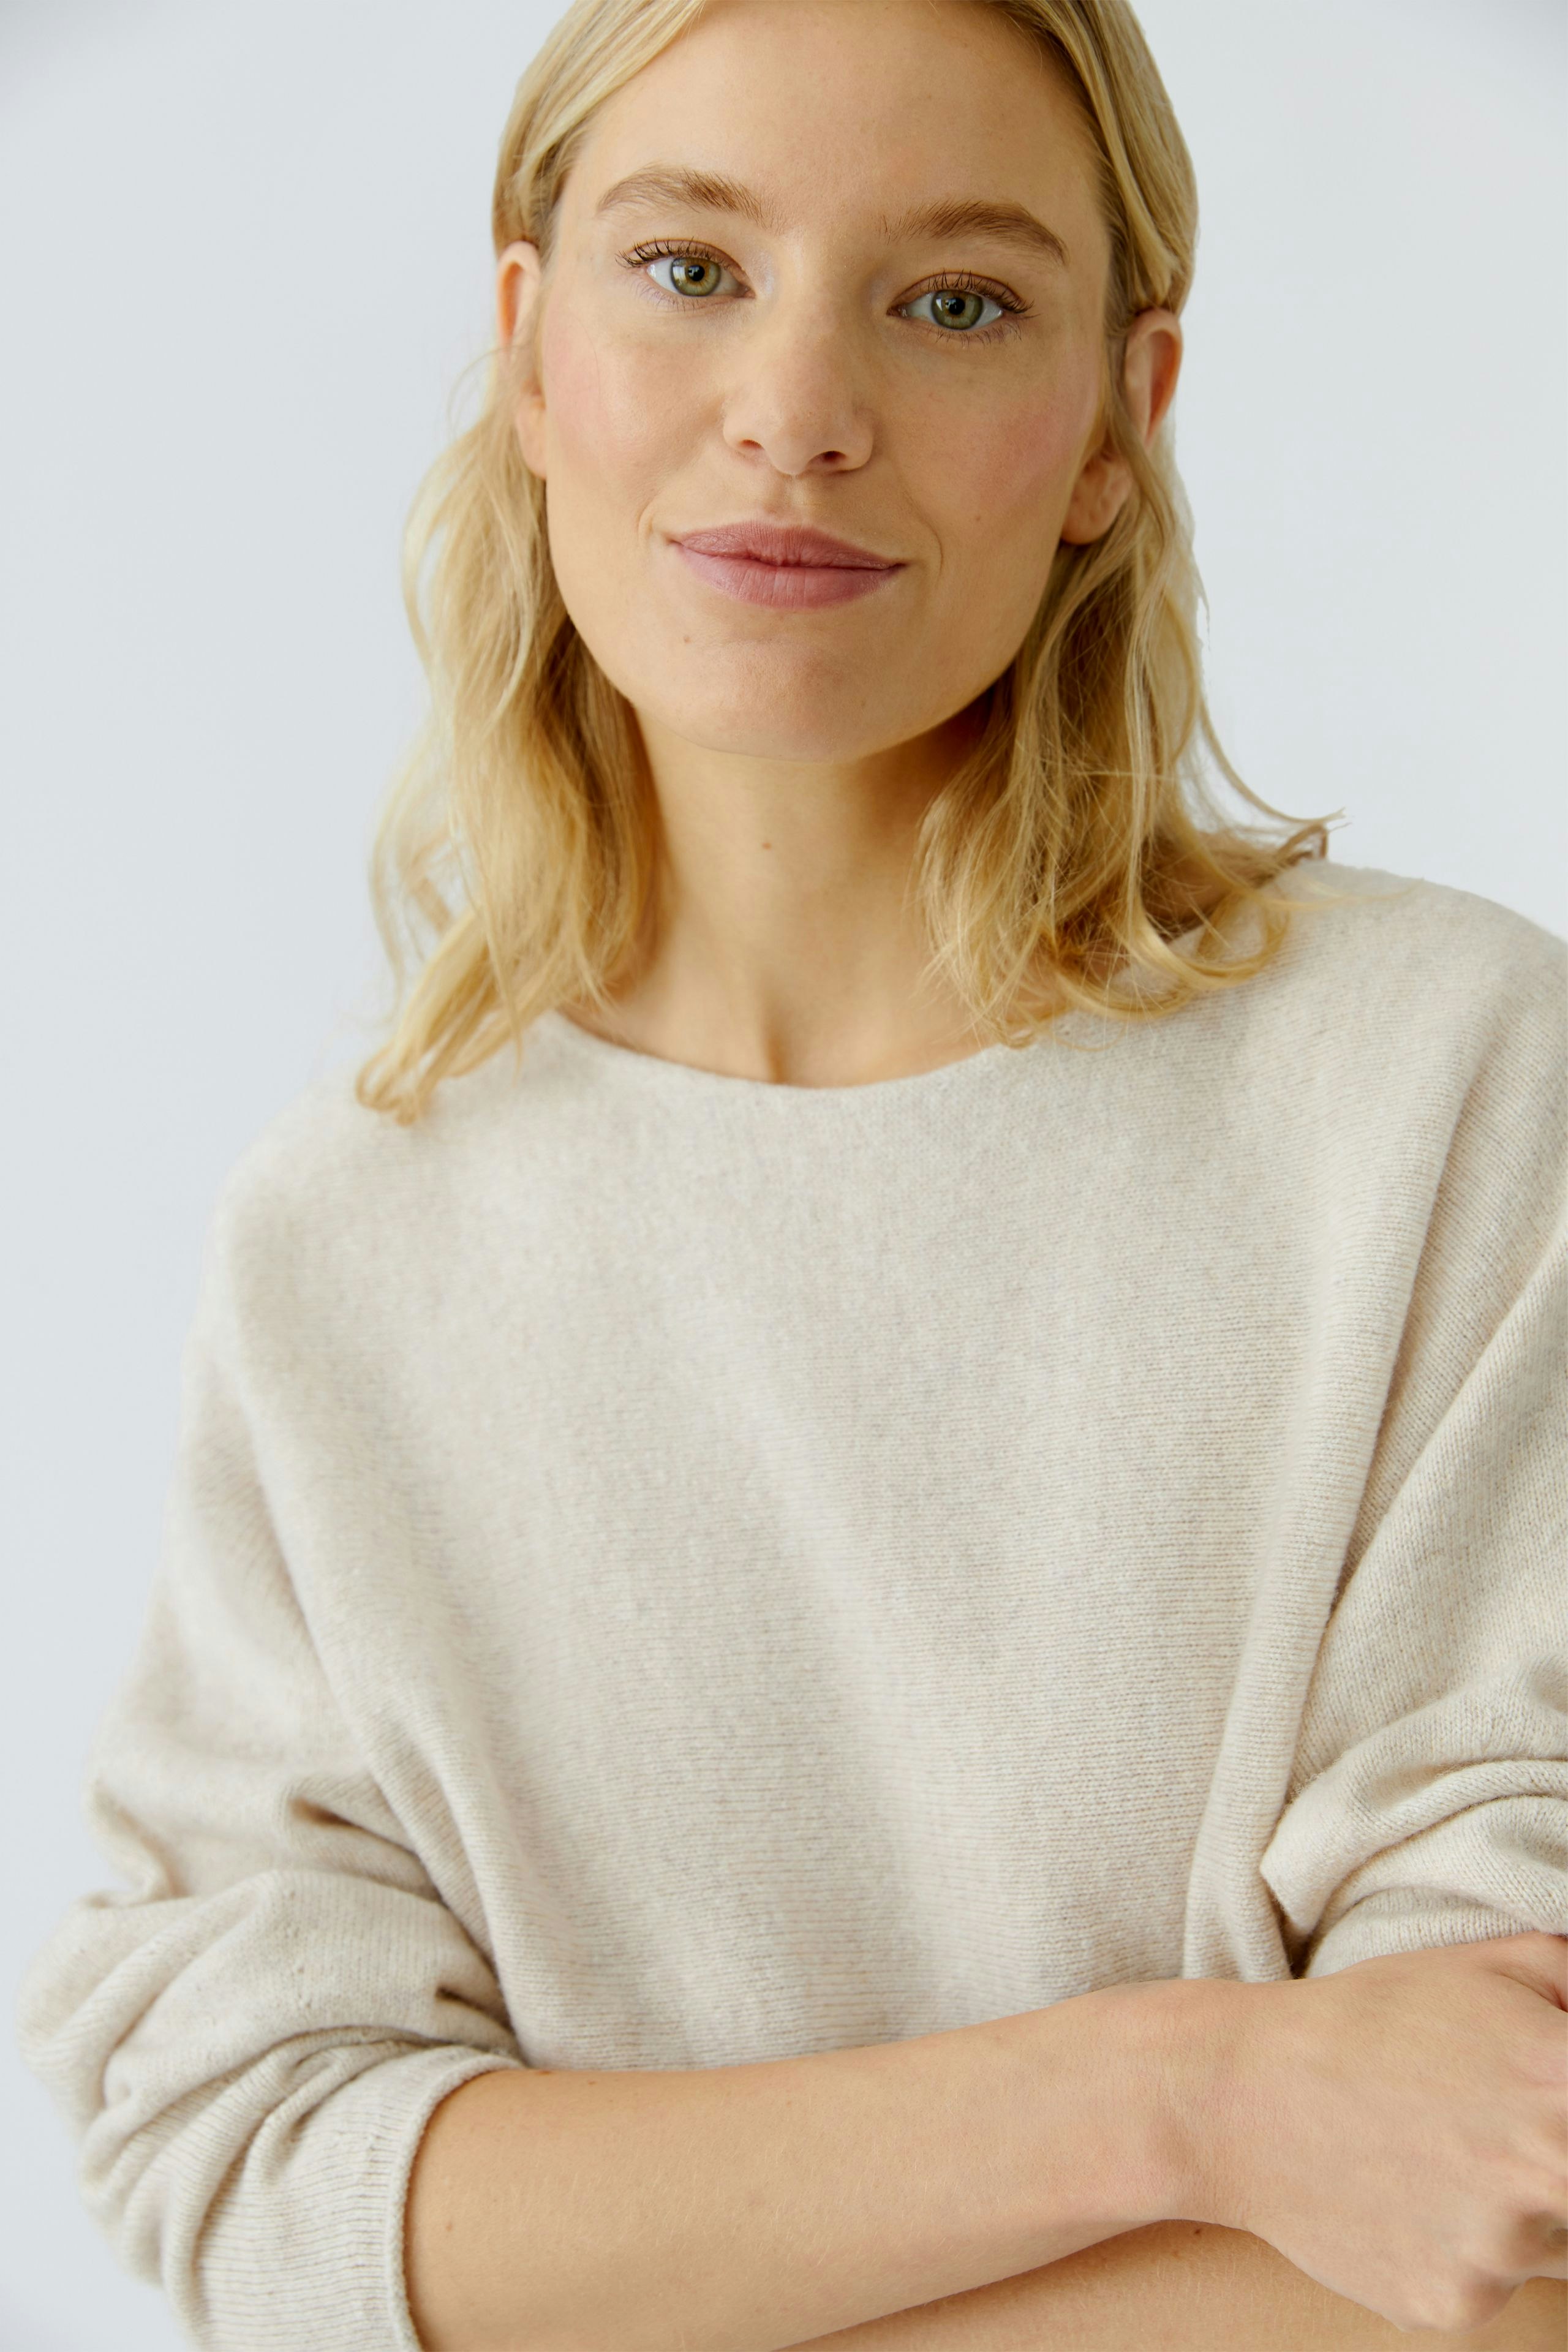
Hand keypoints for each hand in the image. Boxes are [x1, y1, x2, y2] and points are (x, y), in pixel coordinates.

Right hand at [1191, 1931, 1567, 2335]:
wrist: (1246, 2092)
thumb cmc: (1375, 2018)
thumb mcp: (1498, 1965)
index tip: (1550, 2121)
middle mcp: (1551, 2176)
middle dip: (1554, 2164)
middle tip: (1493, 2132)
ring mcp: (1502, 2251)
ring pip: (1556, 2247)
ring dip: (1520, 2212)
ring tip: (1445, 2154)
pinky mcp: (1456, 2306)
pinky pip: (1491, 2286)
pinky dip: (1461, 2250)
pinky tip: (1409, 2196)